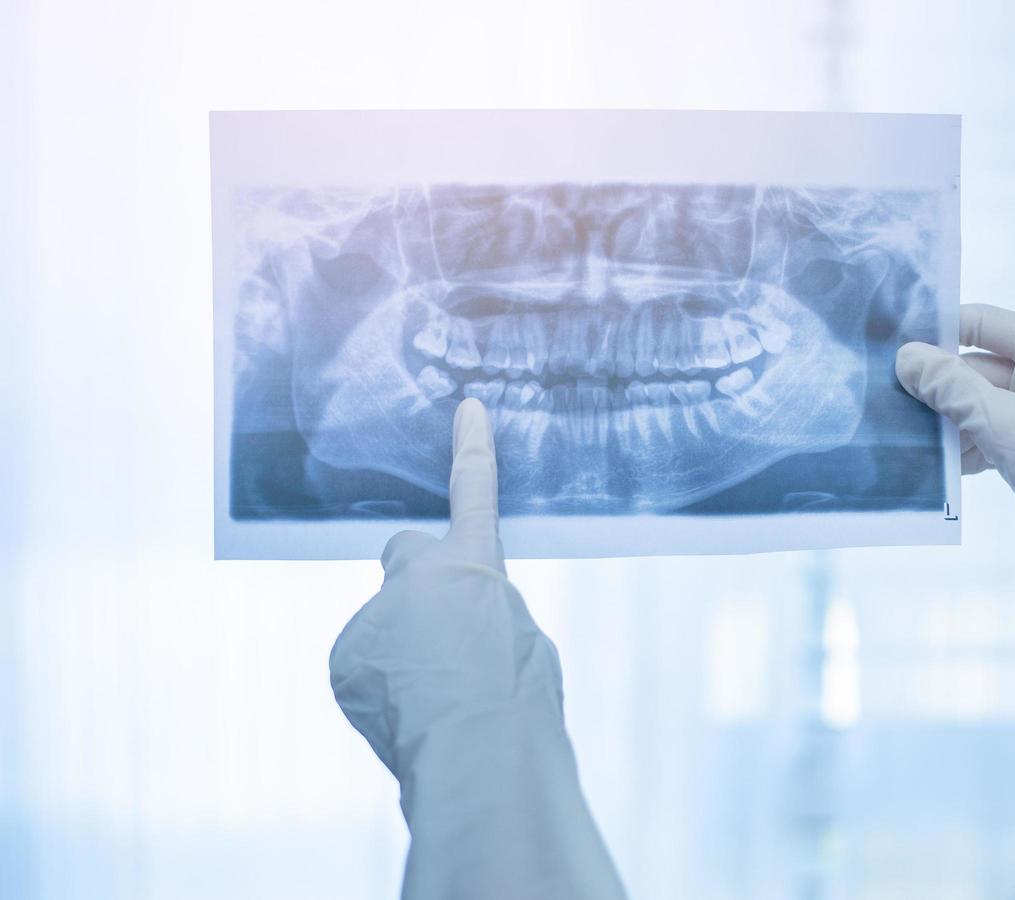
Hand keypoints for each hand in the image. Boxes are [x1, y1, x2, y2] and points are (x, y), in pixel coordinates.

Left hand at [330, 398, 623, 899]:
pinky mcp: (345, 656)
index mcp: (476, 563)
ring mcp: (374, 614)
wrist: (478, 750)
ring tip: (440, 699)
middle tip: (442, 633)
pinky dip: (383, 687)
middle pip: (406, 557)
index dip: (472, 449)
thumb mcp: (523, 641)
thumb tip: (458, 631)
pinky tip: (411, 716)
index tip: (468, 409)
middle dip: (417, 581)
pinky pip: (365, 666)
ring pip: (387, 626)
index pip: (475, 491)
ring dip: (404, 652)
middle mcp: (417, 575)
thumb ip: (488, 615)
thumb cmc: (519, 700)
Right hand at [896, 305, 1014, 756]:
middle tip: (884, 393)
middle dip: (938, 383)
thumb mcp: (1001, 421)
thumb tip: (906, 357)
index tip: (891, 342)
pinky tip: (931, 463)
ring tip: (900, 430)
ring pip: (982, 406)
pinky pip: (991, 439)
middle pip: (980, 367)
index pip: (986, 323)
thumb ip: (949, 386)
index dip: (939, 329)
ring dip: (946, 420)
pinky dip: (963, 448)